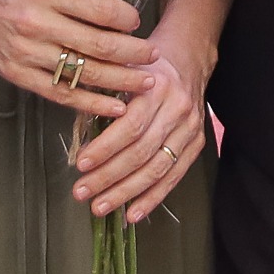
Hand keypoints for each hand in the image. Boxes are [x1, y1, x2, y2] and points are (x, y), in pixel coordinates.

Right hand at [0, 0, 152, 118]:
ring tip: (146, 84)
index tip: (138, 21)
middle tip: (155, 56)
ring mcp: (25, 53)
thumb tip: (115, 9)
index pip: (99, 9)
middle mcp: (36, 25)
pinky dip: (91, 102)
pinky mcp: (17, 75)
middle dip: (133, 53)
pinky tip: (115, 107)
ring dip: (120, 80)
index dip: (126, 18)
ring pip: (83, 72)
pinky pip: (61, 93)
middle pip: (97, 44)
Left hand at [74, 23, 214, 221]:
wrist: (188, 59)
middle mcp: (177, 109)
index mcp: (156, 88)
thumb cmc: (146, 66)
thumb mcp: (122, 68)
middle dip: (109, 177)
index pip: (129, 126)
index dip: (105, 149)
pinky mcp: (197, 143)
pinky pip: (174, 176)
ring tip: (101, 206)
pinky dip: (152, 198)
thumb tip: (77, 132)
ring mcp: (190, 128)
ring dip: (126, 193)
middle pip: (141, 152)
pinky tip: (132, 213)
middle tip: (82, 193)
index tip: (80, 165)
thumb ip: (102, 95)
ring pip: (157, 169)